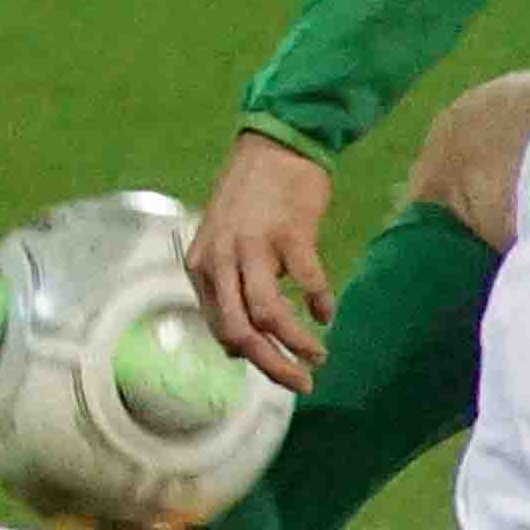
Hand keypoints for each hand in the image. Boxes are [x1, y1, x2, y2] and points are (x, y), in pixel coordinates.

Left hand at [191, 128, 340, 389]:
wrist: (275, 144)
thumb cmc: (250, 198)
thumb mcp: (222, 243)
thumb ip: (225, 290)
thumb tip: (234, 349)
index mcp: (203, 267)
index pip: (219, 329)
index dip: (248, 356)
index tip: (274, 366)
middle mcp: (222, 260)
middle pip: (240, 332)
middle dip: (271, 366)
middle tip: (301, 385)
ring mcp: (254, 246)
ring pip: (269, 315)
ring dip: (297, 344)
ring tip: (319, 357)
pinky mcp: (290, 233)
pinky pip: (307, 282)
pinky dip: (319, 302)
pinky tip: (327, 311)